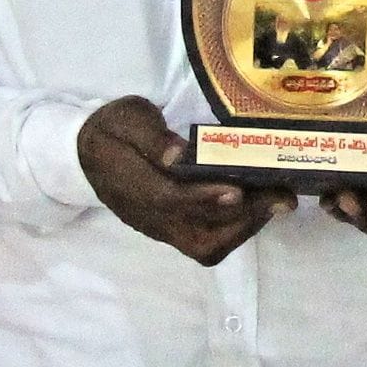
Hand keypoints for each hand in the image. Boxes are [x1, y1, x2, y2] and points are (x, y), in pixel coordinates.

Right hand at [77, 96, 272, 265]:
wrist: (87, 156)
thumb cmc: (114, 131)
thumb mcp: (127, 119)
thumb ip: (151, 138)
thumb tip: (178, 156)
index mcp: (131, 183)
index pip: (170, 199)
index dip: (205, 197)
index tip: (240, 189)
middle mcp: (149, 217)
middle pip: (197, 237)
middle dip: (243, 220)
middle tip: (279, 196)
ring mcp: (160, 229)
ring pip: (205, 247)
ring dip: (245, 228)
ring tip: (274, 201)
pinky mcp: (171, 231)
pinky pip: (206, 243)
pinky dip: (236, 229)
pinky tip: (256, 205)